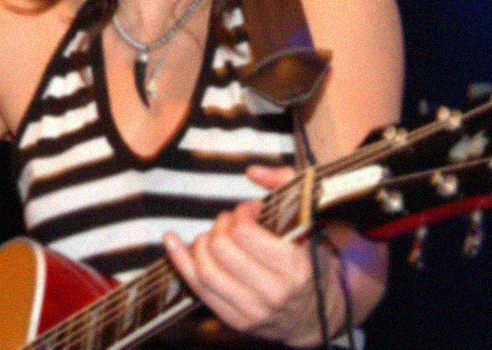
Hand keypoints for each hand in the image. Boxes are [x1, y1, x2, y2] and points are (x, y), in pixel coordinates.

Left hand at [163, 165, 326, 346]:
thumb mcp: (309, 218)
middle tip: (229, 222)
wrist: (320, 313)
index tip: (248, 210)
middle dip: (220, 226)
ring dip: (200, 245)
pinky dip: (180, 263)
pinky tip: (171, 243)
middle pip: (222, 250)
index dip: (240, 214)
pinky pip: (198, 290)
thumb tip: (253, 171)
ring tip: (212, 236)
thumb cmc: (313, 261)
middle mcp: (273, 292)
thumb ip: (285, 184)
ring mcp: (254, 310)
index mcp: (294, 267)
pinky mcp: (237, 320)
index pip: (245, 233)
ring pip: (206, 271)